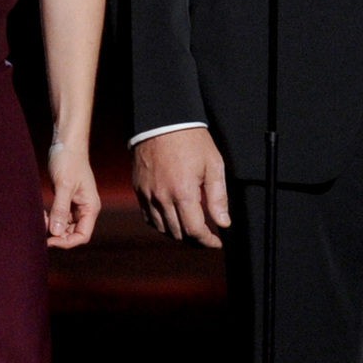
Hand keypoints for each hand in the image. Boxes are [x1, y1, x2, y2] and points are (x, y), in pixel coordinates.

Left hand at [46, 142, 100, 248]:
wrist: (66, 143)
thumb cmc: (68, 160)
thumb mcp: (64, 185)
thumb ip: (61, 209)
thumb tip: (56, 233)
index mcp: (90, 207)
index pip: (82, 235)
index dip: (66, 242)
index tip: (49, 239)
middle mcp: (85, 208)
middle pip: (73, 234)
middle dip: (57, 234)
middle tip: (41, 226)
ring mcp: (76, 205)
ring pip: (65, 227)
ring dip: (53, 227)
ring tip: (40, 218)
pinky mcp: (67, 200)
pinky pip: (60, 217)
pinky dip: (51, 218)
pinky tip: (42, 213)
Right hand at [132, 127, 229, 247]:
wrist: (163, 120)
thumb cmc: (191, 140)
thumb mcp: (213, 164)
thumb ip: (218, 197)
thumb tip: (223, 223)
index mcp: (183, 192)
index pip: (194, 231)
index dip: (208, 241)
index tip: (216, 242)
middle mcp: (163, 197)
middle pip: (178, 233)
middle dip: (195, 239)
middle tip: (207, 236)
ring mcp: (148, 194)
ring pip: (163, 228)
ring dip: (178, 233)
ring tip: (191, 229)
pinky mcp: (139, 189)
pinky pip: (149, 217)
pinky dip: (161, 224)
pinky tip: (172, 219)